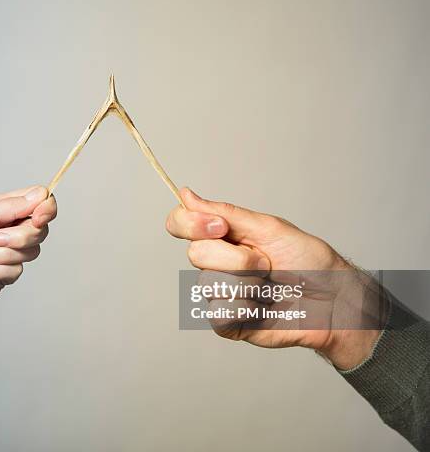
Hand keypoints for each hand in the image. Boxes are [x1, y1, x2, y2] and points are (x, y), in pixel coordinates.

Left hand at [0, 185, 56, 321]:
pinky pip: (17, 272)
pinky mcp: (3, 275)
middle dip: (18, 237)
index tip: (39, 217)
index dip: (45, 208)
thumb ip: (10, 207)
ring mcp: (6, 253)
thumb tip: (41, 195)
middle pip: (39, 228)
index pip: (36, 200)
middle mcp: (5, 229)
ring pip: (30, 252)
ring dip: (1, 257)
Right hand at [166, 187, 382, 369]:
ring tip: (270, 287)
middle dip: (237, 258)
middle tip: (266, 263)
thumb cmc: (311, 262)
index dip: (190, 223)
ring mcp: (220, 293)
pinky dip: (247, 309)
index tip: (220, 227)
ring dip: (248, 284)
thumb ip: (226, 213)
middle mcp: (216, 263)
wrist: (336, 301)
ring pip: (208, 284)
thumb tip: (187, 195)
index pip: (181, 223)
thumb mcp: (270, 228)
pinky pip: (219, 313)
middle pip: (196, 254)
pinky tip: (264, 308)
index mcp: (223, 236)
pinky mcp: (227, 322)